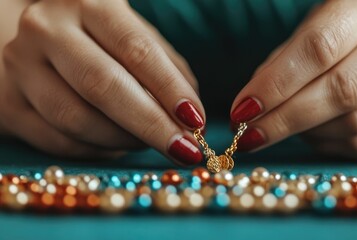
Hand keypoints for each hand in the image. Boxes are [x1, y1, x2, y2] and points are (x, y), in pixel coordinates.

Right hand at [0, 0, 203, 164]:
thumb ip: (164, 68)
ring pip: (77, 119)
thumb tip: (190, 115)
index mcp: (88, 4)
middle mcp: (48, 30)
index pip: (135, 49)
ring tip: (150, 143)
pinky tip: (118, 146)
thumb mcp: (132, 37)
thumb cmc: (95, 40)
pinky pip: (59, 141)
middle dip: (151, 124)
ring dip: (125, 140)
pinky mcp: (8, 105)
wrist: (28, 42)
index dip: (169, 89)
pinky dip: (97, 150)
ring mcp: (20, 67)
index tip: (195, 121)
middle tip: (184, 149)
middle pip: (103, 85)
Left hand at [231, 0, 356, 159]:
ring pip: (355, 122)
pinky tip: (313, 134)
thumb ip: (286, 62)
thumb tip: (252, 107)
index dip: (276, 84)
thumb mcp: (318, 29)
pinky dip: (329, 144)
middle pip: (342, 90)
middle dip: (286, 119)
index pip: (319, 48)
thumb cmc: (349, 37)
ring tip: (284, 126)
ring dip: (307, 132)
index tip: (241, 111)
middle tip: (248, 136)